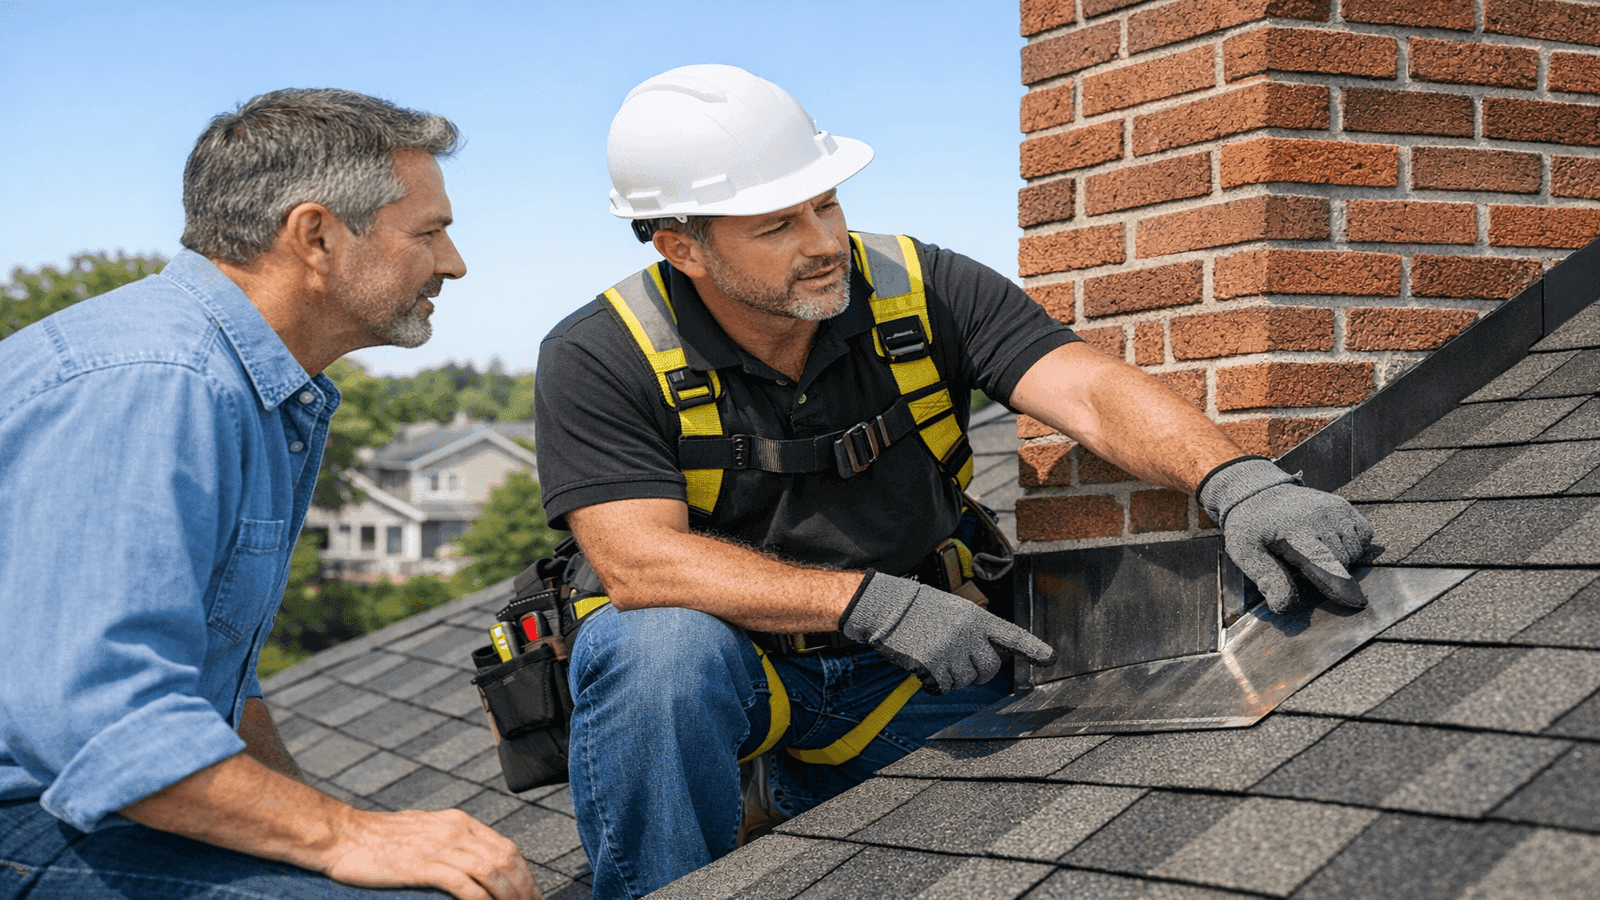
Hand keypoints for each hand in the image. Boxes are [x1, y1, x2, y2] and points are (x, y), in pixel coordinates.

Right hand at [320, 807, 540, 899]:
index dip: (525, 874)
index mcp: (459, 822)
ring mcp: (439, 846)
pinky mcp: (422, 865)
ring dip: (509, 896)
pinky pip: (463, 884)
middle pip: (506, 860)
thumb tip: (473, 862)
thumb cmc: (379, 838)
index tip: (532, 895)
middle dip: (524, 888)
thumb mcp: (424, 830)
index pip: (507, 848)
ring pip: (491, 871)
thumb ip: (450, 842)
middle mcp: (455, 830)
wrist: (342, 835)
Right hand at [839, 570, 1057, 693]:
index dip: (1033, 648)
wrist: (888, 608)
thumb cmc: (921, 610)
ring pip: (965, 681)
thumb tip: (989, 660)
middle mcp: (968, 634)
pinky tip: (924, 664)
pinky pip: (944, 687)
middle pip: (989, 669)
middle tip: (958, 659)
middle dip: (977, 671)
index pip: (1011, 635)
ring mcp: (951, 650)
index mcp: (977, 618)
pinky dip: (935, 683)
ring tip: (935, 653)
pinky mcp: (933, 665)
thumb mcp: (955, 612)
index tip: (1050, 658)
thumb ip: (976, 632)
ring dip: (952, 676)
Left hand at [1199, 456, 1376, 614]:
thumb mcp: (1246, 552)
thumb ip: (1267, 578)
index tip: (1355, 602)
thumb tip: (1286, 606)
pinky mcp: (1344, 506)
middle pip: (1341, 563)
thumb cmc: (1251, 526)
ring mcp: (1335, 509)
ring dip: (1340, 558)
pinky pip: (1365, 536)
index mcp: (1295, 531)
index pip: (1323, 561)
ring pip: (1355, 552)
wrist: (1258, 493)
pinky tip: (1328, 540)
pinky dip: (1353, 544)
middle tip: (1301, 560)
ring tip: (1313, 548)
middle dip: (1325, 571)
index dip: (1339, 584)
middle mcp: (1320, 517)